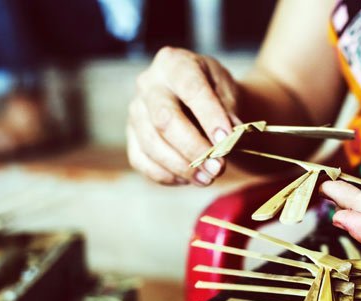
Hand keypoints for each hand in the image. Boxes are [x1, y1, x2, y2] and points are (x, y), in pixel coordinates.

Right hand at [127, 47, 239, 185]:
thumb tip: (227, 139)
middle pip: (165, 120)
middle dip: (194, 148)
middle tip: (218, 167)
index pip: (191, 90)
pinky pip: (141, 161)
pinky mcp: (131, 136)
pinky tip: (187, 178)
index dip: (209, 117)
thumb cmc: (217, 94)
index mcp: (174, 63)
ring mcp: (135, 111)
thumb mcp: (229, 92)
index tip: (227, 141)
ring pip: (152, 145)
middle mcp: (148, 84)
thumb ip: (229, 112)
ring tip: (208, 178)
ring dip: (182, 167)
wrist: (203, 101)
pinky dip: (166, 175)